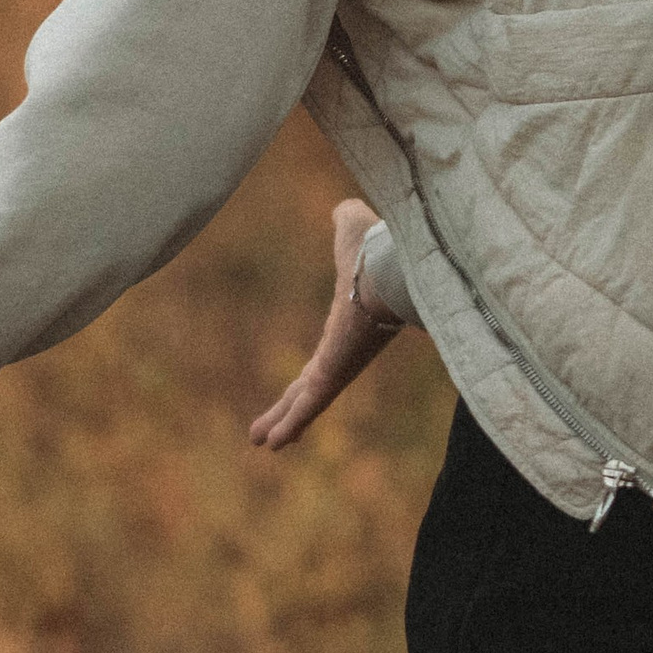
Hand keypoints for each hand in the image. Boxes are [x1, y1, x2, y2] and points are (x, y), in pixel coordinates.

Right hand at [249, 201, 403, 453]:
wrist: (390, 269)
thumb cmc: (376, 249)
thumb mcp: (352, 229)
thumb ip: (347, 221)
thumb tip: (344, 209)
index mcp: (344, 329)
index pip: (321, 360)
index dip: (307, 377)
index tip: (299, 387)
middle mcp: (342, 354)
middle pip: (308, 388)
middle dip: (287, 409)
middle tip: (270, 433)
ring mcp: (338, 368)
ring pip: (305, 402)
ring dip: (284, 423)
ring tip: (262, 443)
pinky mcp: (334, 374)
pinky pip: (309, 404)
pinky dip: (290, 423)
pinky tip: (272, 443)